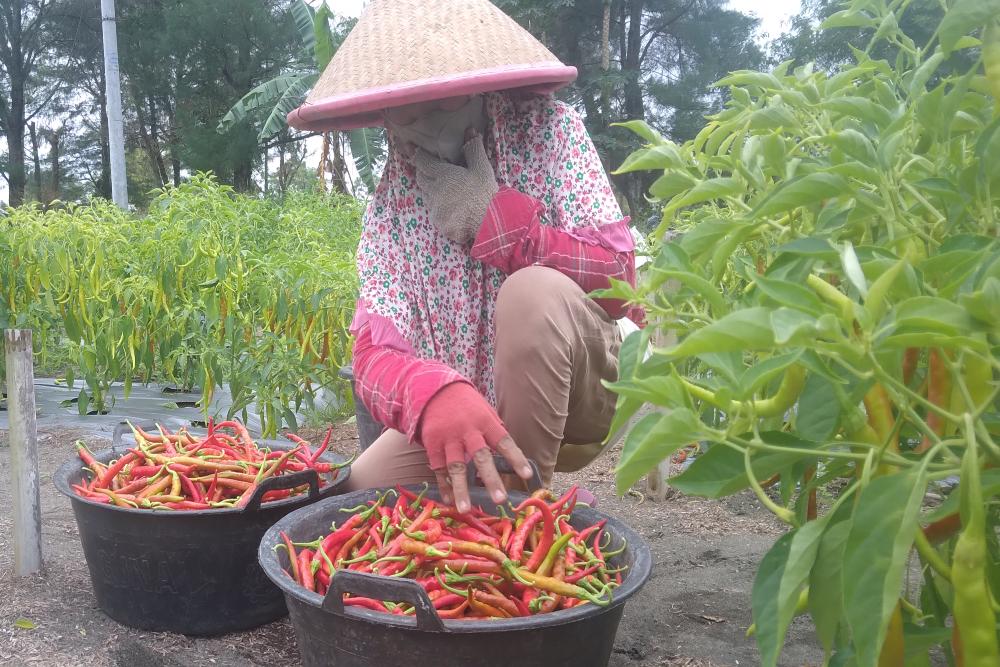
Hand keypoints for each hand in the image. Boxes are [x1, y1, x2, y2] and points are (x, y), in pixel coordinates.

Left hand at [414, 133, 498, 244]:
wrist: (489, 223)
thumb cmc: (485, 193)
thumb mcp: (482, 168)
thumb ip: (473, 149)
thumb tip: (469, 131)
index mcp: (443, 174)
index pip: (422, 162)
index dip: (418, 156)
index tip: (416, 151)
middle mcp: (434, 191)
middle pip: (421, 179)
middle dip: (424, 173)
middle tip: (432, 170)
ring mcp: (435, 208)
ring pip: (426, 196)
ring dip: (431, 191)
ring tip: (444, 190)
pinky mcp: (439, 223)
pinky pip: (434, 212)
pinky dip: (439, 208)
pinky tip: (450, 208)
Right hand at [419, 382, 532, 511]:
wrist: (434, 389)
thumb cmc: (467, 405)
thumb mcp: (485, 411)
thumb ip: (495, 432)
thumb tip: (510, 455)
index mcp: (486, 422)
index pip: (504, 442)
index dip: (516, 458)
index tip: (527, 475)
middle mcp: (468, 431)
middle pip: (481, 457)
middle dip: (490, 479)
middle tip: (499, 499)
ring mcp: (449, 438)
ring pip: (456, 466)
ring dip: (461, 489)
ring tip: (466, 509)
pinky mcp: (432, 444)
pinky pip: (438, 468)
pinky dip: (444, 485)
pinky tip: (449, 500)